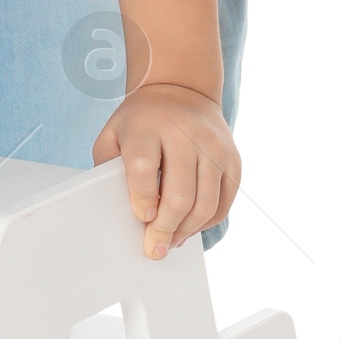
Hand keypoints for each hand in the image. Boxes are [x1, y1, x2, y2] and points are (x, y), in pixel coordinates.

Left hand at [93, 83, 240, 259]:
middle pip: (179, 194)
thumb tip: (116, 209)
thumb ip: (107, 166)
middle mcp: (186, 135)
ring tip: (171, 241)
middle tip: (154, 248)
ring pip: (205, 204)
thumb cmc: (142, 120)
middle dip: (165, 229)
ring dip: (187, 231)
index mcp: (148, 126)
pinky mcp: (232, 160)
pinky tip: (190, 227)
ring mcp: (213, 147)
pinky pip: (223, 202)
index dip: (142, 198)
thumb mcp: (114, 133)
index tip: (140, 217)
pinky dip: (207, 222)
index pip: (144, 168)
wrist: (181, 90)